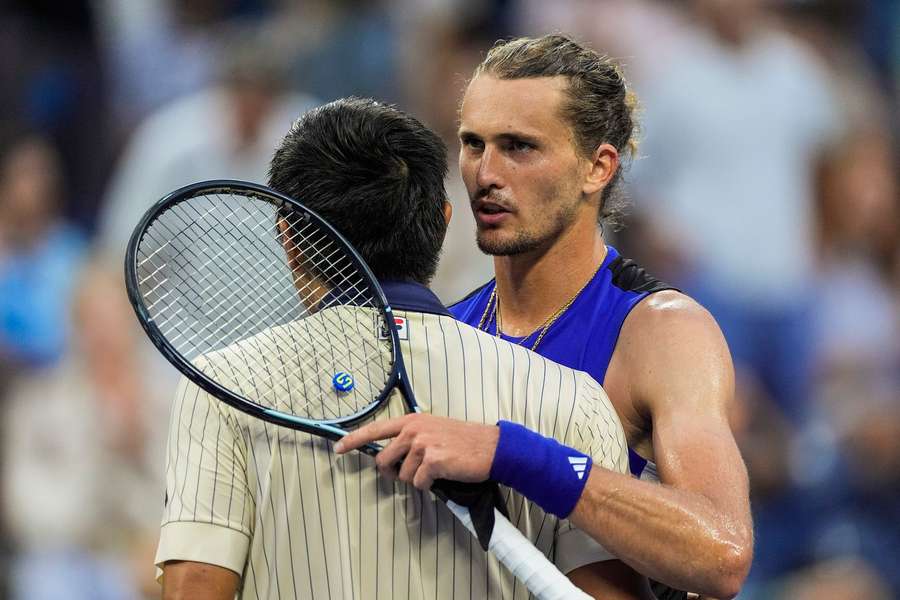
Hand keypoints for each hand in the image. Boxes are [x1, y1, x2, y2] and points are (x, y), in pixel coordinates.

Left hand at [335, 414, 499, 489]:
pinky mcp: (432, 460)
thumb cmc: (463, 441)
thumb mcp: (433, 430)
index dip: (352, 440)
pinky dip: (430, 486)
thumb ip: (411, 438)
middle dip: (393, 473)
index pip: (374, 429)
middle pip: (383, 460)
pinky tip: (443, 475)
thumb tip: (391, 456)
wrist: (491, 447)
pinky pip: (419, 483)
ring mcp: (422, 444)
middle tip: (411, 474)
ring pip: (402, 476)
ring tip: (435, 470)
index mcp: (411, 420)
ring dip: (416, 479)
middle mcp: (413, 429)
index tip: (337, 449)